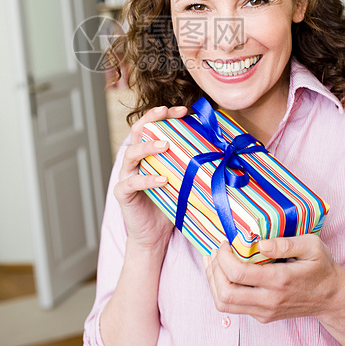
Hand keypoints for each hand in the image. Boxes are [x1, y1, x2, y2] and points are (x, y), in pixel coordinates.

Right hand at [114, 105, 187, 251]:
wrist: (154, 235)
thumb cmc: (168, 204)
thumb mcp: (181, 180)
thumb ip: (190, 164)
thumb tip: (221, 151)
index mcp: (147, 153)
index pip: (151, 126)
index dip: (164, 115)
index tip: (183, 110)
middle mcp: (134, 160)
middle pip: (137, 132)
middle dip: (151, 118)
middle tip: (166, 112)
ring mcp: (126, 175)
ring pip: (130, 154)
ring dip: (148, 146)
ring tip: (165, 144)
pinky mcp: (122, 193)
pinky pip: (132, 183)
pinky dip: (147, 180)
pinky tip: (162, 180)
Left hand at [203, 234, 340, 323]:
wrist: (332, 298)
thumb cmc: (321, 268)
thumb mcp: (312, 247)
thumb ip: (286, 243)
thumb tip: (260, 243)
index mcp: (279, 280)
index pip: (237, 273)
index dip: (223, 256)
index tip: (226, 242)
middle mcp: (269, 300)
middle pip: (225, 293)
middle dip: (213, 270)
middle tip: (215, 251)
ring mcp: (264, 311)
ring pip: (224, 303)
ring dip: (213, 281)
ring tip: (213, 261)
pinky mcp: (262, 315)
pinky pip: (232, 306)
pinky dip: (220, 289)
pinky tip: (222, 272)